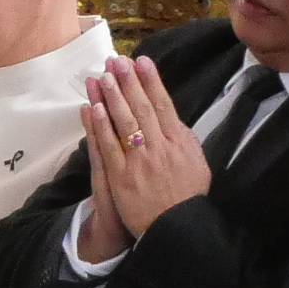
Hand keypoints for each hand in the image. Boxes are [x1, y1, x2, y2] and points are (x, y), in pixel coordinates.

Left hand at [75, 56, 210, 260]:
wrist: (174, 227)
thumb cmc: (185, 195)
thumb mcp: (196, 163)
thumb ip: (185, 139)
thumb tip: (174, 118)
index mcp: (180, 143)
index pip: (164, 105)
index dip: (152, 82)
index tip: (142, 61)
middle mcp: (160, 148)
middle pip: (143, 109)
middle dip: (129, 82)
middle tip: (117, 60)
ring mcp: (139, 162)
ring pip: (124, 123)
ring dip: (112, 98)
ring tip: (103, 76)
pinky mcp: (120, 176)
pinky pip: (108, 147)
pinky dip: (100, 126)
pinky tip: (92, 108)